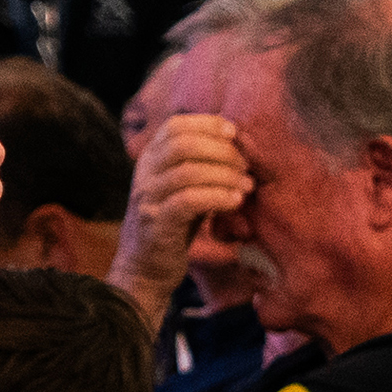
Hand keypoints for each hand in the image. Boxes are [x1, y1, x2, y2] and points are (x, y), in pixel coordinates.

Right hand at [110, 113, 250, 317]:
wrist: (145, 268)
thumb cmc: (173, 224)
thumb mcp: (183, 186)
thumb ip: (200, 164)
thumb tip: (237, 142)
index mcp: (150, 159)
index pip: (175, 126)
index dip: (206, 123)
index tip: (233, 132)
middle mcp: (145, 173)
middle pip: (182, 144)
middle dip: (220, 150)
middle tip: (245, 164)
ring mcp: (148, 198)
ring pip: (187, 171)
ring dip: (224, 175)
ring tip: (246, 185)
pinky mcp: (156, 223)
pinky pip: (189, 201)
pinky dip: (217, 196)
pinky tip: (235, 201)